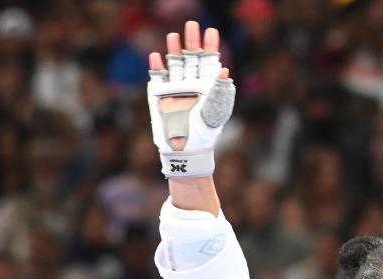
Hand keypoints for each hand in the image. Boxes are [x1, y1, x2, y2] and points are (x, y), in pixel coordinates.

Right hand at [146, 22, 234, 179]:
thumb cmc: (203, 134)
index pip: (210, 61)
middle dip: (192, 41)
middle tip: (193, 24)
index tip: (211, 31)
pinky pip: (158, 76)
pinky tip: (157, 56)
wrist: (184, 150)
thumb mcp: (215, 113)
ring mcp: (175, 87)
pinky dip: (157, 66)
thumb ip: (221, 92)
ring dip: (174, 49)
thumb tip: (225, 71)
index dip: (211, 46)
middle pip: (192, 57)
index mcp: (207, 87)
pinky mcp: (159, 94)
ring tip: (174, 36)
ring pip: (175, 62)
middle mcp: (191, 84)